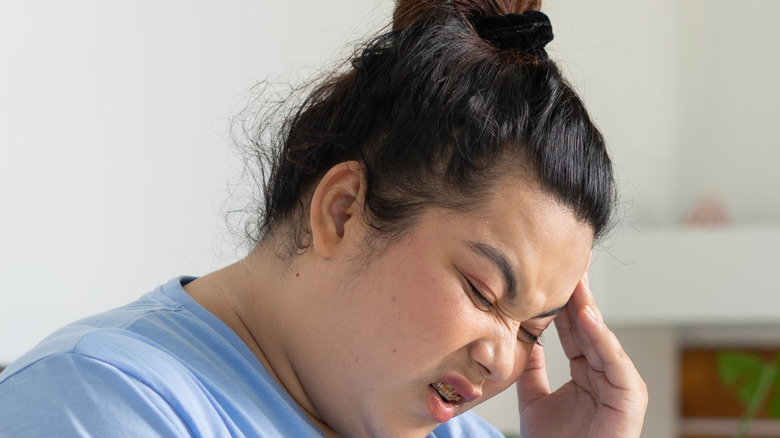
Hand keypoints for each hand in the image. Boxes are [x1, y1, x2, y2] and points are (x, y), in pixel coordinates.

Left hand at [515, 272, 647, 436]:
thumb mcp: (533, 400)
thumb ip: (531, 369)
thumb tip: (522, 338)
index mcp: (585, 371)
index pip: (572, 328)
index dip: (561, 301)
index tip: (550, 271)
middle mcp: (603, 373)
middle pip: (588, 327)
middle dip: (577, 295)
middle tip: (568, 261)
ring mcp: (618, 384)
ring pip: (601, 338)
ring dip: (587, 309)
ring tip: (574, 281)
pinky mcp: (630, 398)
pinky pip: (615, 362)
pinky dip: (601, 339)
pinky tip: (586, 316)